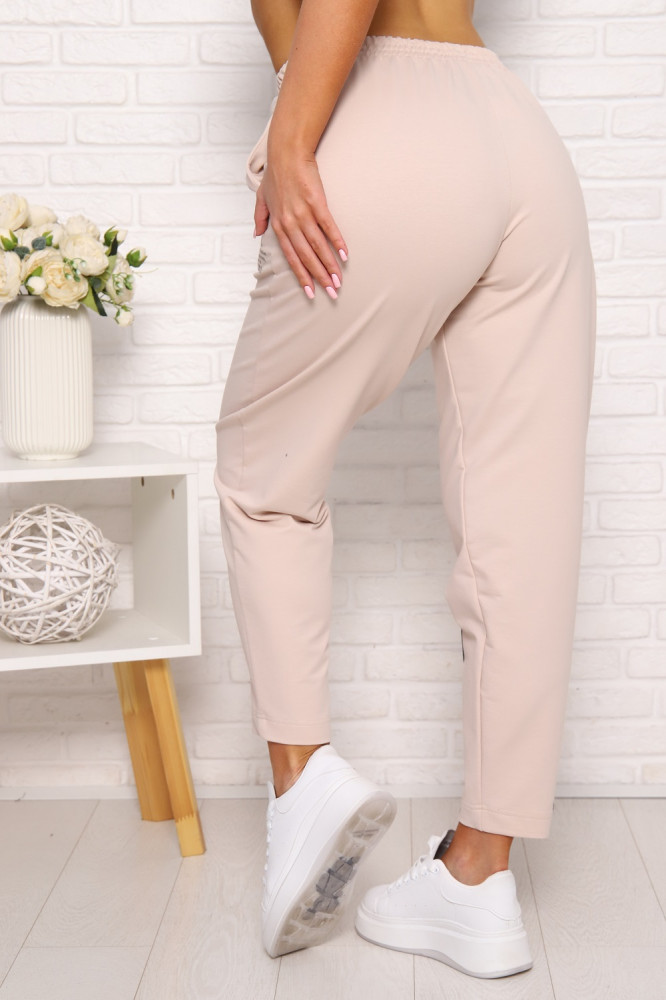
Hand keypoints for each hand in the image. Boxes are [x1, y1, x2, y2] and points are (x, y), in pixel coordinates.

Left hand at [254, 149, 347, 299]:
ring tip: (338, 280)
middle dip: (319, 277)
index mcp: (278, 225)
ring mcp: (304, 214)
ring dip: (329, 265)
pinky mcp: (317, 203)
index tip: (310, 292)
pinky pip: (328, 227)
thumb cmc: (275, 174)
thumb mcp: (261, 197)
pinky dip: (336, 241)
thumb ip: (259, 218)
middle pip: (306, 256)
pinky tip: (344, 255)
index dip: (301, 276)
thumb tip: (256, 234)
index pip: (291, 257)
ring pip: (317, 246)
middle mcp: (290, 223)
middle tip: (331, 293)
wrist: (286, 152)